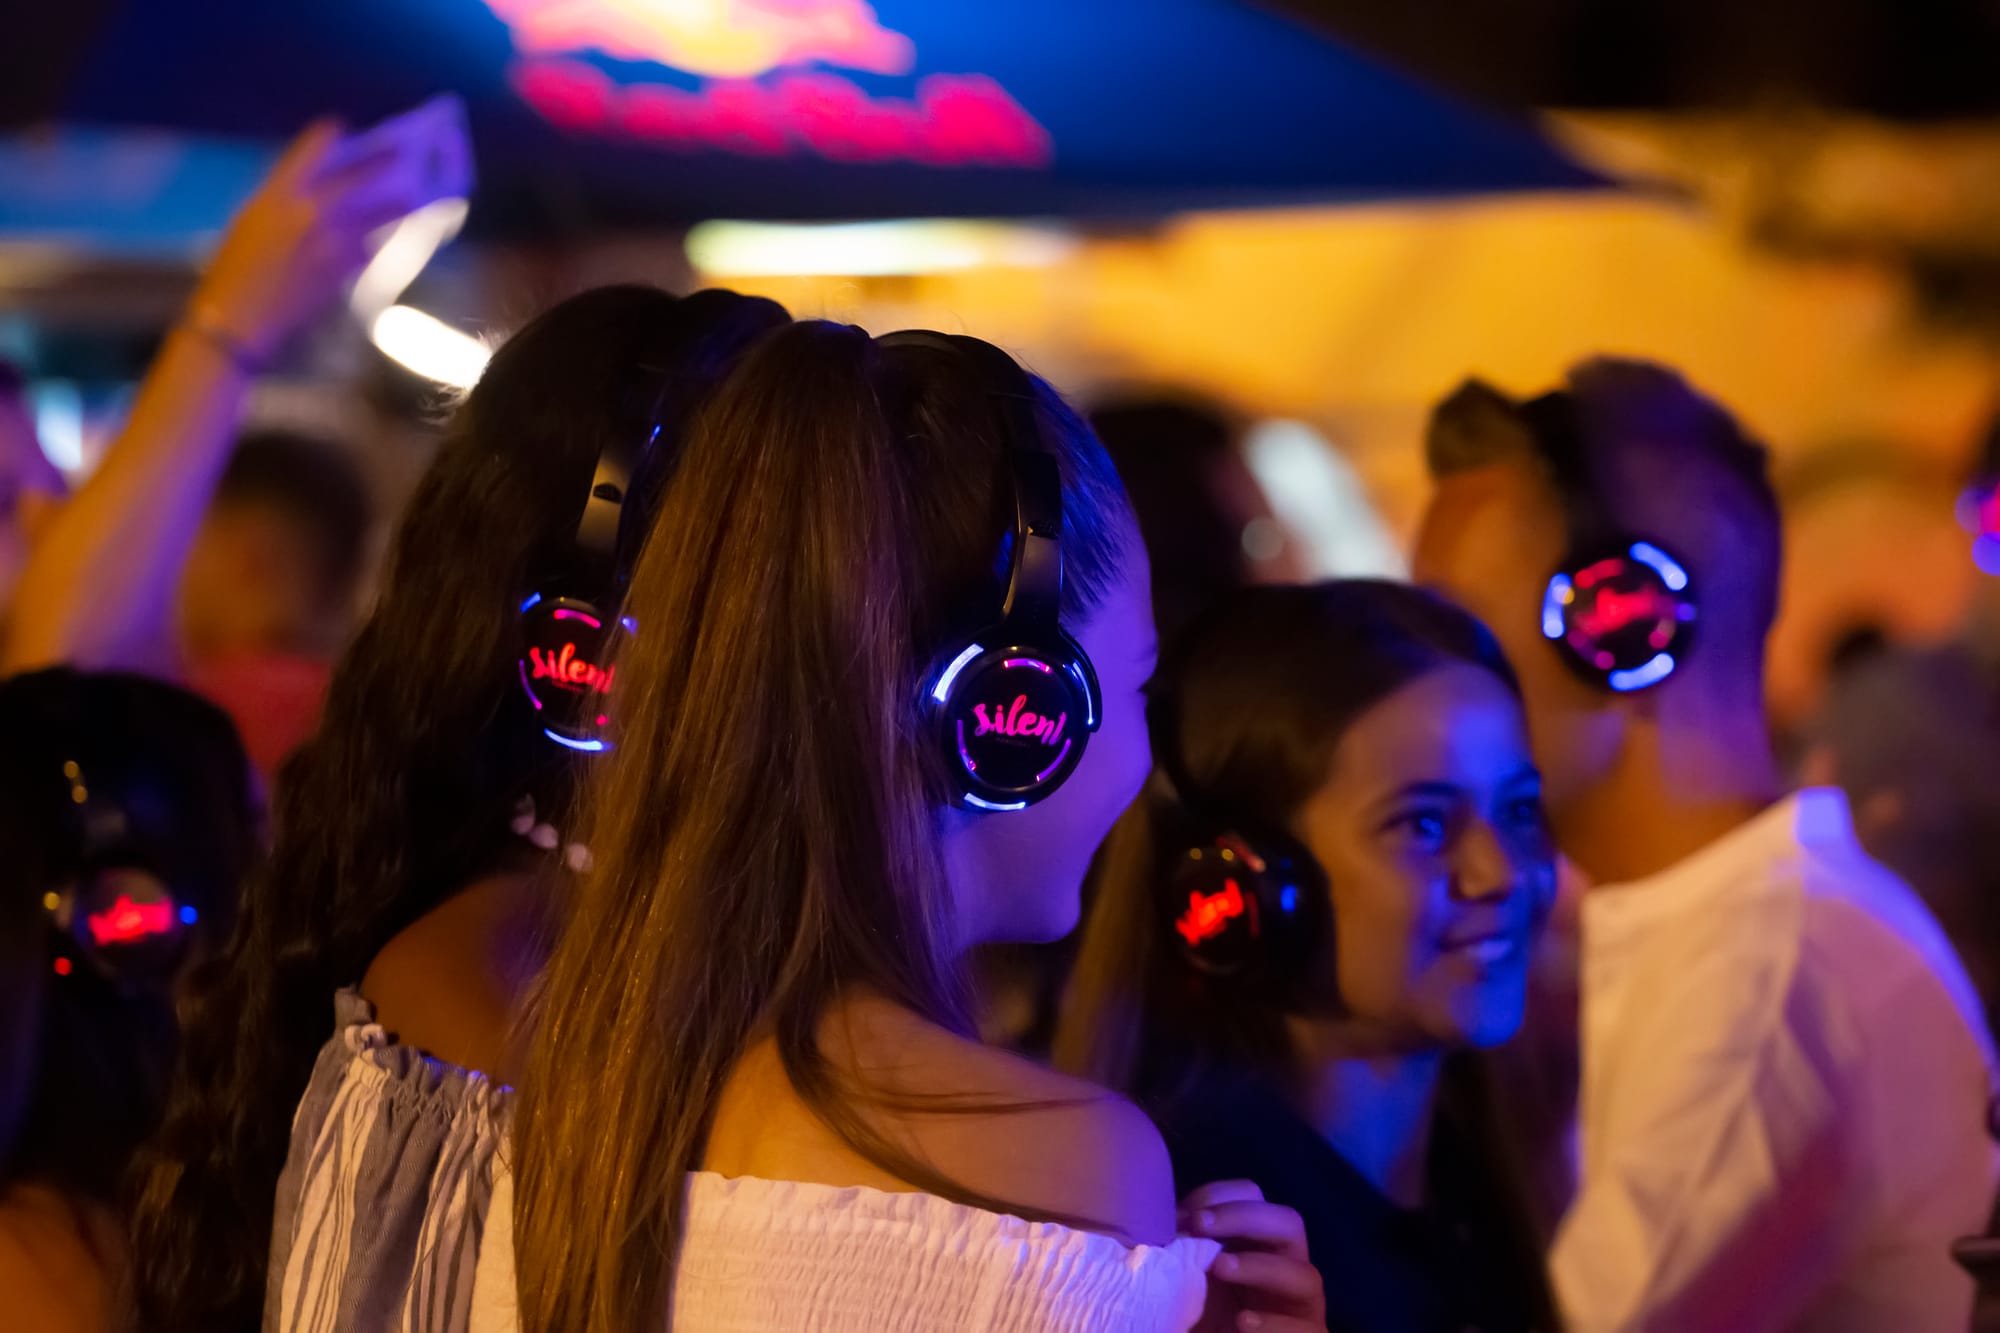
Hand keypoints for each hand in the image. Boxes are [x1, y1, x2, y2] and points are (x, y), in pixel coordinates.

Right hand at [189, 108, 451, 362]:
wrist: (241, 313)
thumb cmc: (237, 266)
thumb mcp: (252, 219)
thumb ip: (284, 196)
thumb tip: (321, 182)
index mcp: (277, 191)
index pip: (312, 148)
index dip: (329, 134)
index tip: (342, 127)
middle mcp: (308, 209)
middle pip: (358, 175)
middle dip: (383, 161)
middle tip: (403, 153)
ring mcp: (331, 239)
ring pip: (378, 214)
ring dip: (398, 205)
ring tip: (413, 199)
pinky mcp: (345, 267)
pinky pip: (371, 247)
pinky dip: (377, 242)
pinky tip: (385, 240)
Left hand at [1182, 1180, 1326, 1332]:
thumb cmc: (1198, 1318)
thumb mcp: (1185, 1280)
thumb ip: (1182, 1250)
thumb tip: (1163, 1224)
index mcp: (1257, 1245)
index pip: (1255, 1199)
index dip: (1223, 1197)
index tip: (1185, 1214)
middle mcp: (1286, 1268)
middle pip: (1289, 1223)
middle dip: (1245, 1218)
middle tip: (1201, 1227)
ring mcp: (1302, 1307)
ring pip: (1305, 1276)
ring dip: (1261, 1267)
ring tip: (1219, 1268)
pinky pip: (1306, 1329)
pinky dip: (1275, 1324)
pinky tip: (1243, 1322)